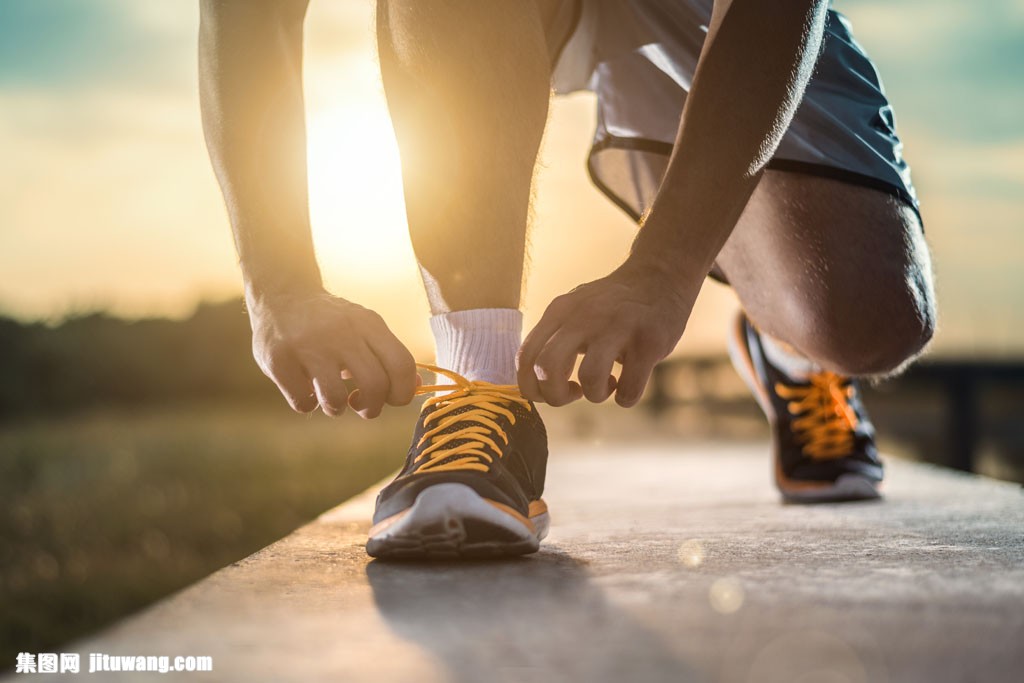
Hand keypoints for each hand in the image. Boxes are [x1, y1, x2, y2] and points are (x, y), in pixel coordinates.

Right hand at [246, 289, 417, 417]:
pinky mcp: (278, 359)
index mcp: (369, 324)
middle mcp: (341, 333)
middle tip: (361, 406)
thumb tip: (415, 387)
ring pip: (335, 399)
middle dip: (372, 408)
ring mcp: (308, 346)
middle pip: (375, 386)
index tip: (391, 399)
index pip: (402, 365)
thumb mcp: (365, 327)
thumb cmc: (331, 321)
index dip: (402, 393)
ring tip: (332, 399)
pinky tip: (305, 389)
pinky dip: (307, 403)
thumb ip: (389, 355)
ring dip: (337, 408)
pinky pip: (302, 401)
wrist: (282, 294)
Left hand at [517, 262, 695, 406]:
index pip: (526, 357)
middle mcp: (584, 317)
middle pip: (547, 367)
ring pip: (589, 378)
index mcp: (560, 312)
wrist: (659, 278)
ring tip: (606, 386)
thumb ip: (552, 340)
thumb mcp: (574, 311)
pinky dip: (625, 398)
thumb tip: (533, 387)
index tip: (548, 392)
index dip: (531, 387)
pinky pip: (629, 388)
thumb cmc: (611, 307)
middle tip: (574, 394)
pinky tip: (628, 386)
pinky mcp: (649, 342)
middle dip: (555, 396)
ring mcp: (618, 328)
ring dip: (595, 395)